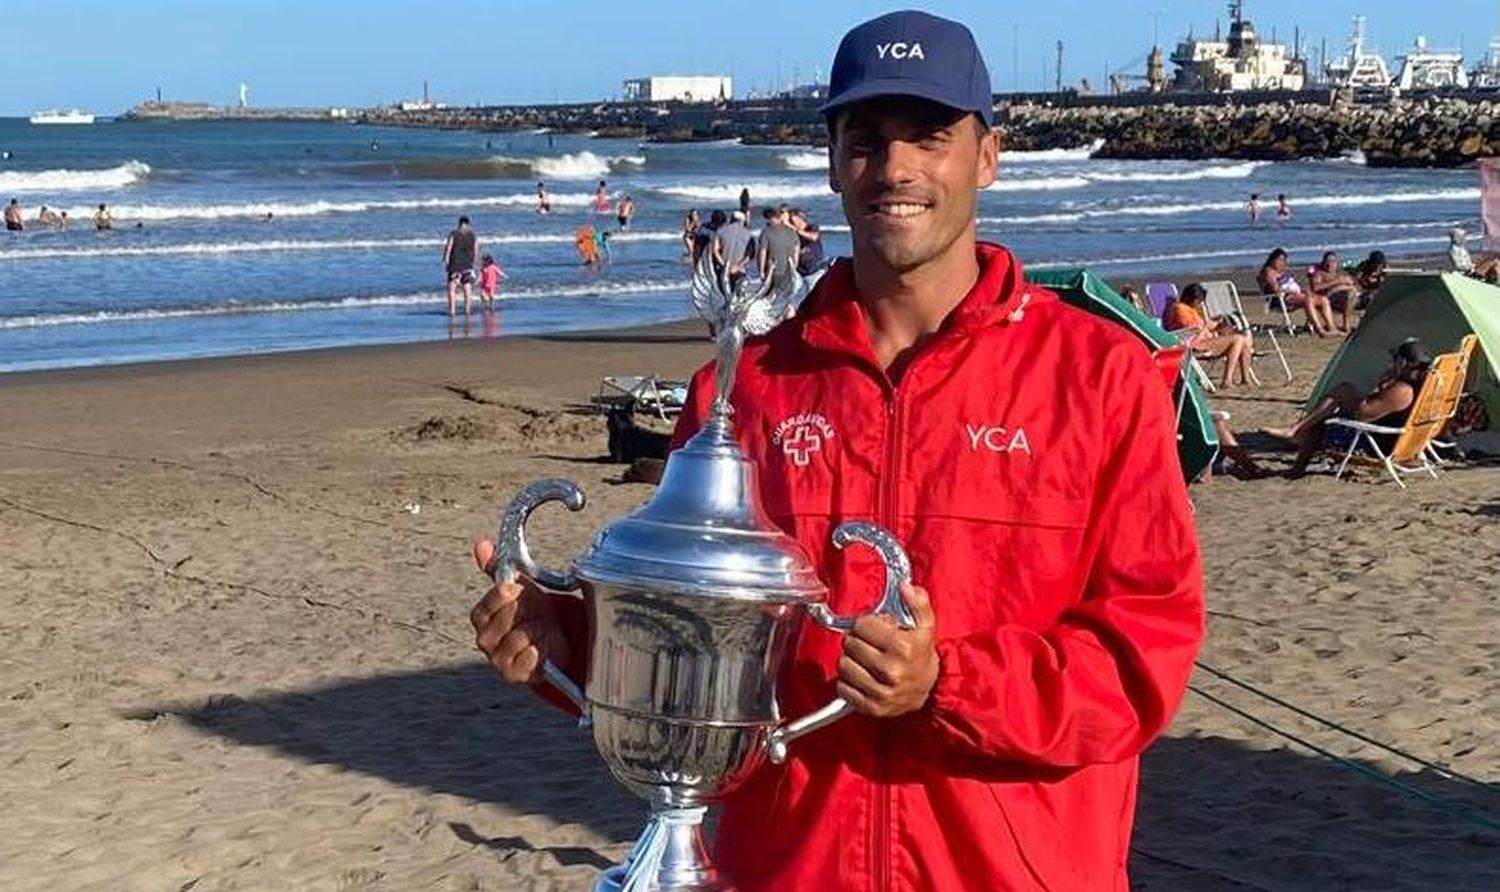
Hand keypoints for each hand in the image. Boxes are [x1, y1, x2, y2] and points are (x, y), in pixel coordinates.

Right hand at [470, 539, 571, 684]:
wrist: (555, 643)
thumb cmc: (534, 615)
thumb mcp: (520, 588)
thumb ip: (498, 568)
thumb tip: (481, 544)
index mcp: (481, 616)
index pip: (490, 601)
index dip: (509, 596)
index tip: (521, 592)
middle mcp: (484, 639)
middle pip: (506, 618)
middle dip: (528, 612)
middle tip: (536, 613)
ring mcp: (497, 659)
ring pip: (520, 636)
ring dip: (538, 630)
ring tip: (542, 630)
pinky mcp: (513, 675)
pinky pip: (529, 656)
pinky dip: (541, 649)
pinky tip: (543, 647)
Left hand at [836, 582, 938, 717]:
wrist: (931, 690)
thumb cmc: (922, 655)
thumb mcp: (925, 626)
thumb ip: (917, 602)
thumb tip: (905, 586)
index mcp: (902, 647)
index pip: (861, 625)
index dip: (866, 625)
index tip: (874, 630)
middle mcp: (890, 670)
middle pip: (850, 644)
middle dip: (857, 641)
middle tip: (869, 645)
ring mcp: (881, 691)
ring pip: (843, 666)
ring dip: (851, 661)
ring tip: (866, 661)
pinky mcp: (872, 707)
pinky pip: (842, 688)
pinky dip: (848, 682)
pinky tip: (862, 677)